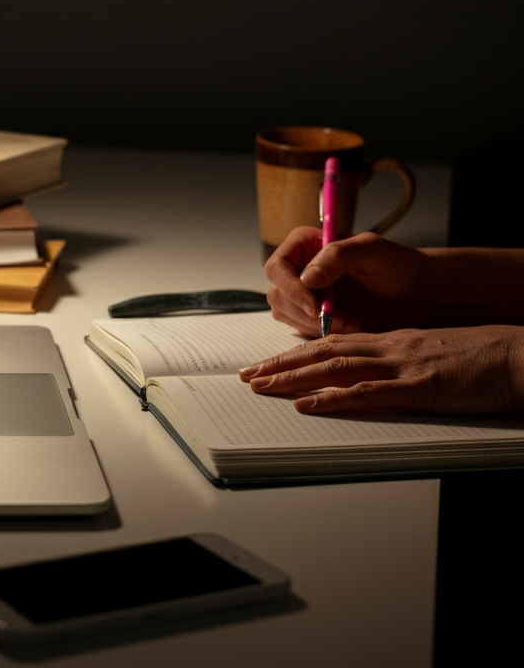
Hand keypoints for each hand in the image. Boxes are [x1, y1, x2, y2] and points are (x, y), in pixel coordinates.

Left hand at [238, 326, 523, 415]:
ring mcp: (402, 365)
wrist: (520, 355)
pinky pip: (367, 393)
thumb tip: (373, 378)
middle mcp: (389, 348)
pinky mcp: (419, 387)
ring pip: (333, 368)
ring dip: (292, 378)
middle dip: (280, 364)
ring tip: (260, 386)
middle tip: (247, 376)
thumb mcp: (432, 354)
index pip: (330, 344)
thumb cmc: (483, 358)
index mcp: (391, 340)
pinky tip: (306, 405)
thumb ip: (400, 362)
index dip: (295, 353)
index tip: (267, 364)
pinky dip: (331, 399)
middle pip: (321, 352)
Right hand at [264, 227, 431, 337]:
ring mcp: (304, 294)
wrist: (418, 294)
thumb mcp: (373, 251)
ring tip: (353, 323)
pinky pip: (302, 329)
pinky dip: (323, 334)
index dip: (291, 288)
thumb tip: (306, 277)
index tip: (316, 306)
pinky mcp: (313, 316)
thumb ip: (337, 256)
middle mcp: (299, 268)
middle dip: (306, 312)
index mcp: (305, 244)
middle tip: (340, 320)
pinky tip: (351, 327)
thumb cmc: (399, 266)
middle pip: (278, 294)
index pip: (278, 266)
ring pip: (287, 315)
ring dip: (316, 325)